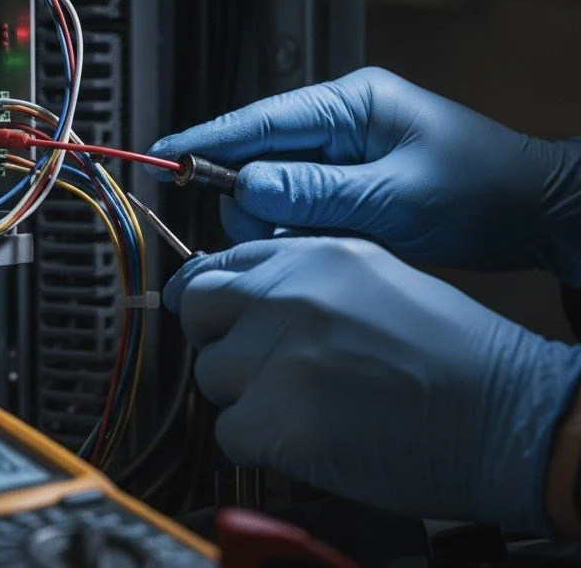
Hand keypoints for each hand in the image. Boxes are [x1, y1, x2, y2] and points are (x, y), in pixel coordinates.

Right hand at [150, 67, 580, 283]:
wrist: (534, 213)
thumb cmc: (481, 189)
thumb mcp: (396, 194)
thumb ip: (316, 191)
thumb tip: (245, 187)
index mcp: (349, 103)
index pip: (260, 118)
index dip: (207, 138)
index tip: (163, 154)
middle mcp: (339, 124)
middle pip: (260, 158)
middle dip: (255, 199)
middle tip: (279, 234)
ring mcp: (342, 157)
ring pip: (276, 190)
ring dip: (282, 221)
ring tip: (322, 241)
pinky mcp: (348, 187)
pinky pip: (301, 208)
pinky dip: (302, 231)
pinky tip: (326, 245)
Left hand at [164, 237, 580, 531]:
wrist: (502, 411)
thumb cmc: (451, 350)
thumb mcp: (372, 274)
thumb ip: (302, 276)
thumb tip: (246, 291)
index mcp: (308, 255)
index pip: (217, 263)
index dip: (214, 296)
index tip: (217, 316)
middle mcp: (283, 294)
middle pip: (195, 308)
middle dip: (214, 337)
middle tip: (250, 363)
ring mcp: (274, 354)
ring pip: (210, 374)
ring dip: (242, 394)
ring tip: (300, 403)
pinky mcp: (273, 418)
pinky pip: (228, 431)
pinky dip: (256, 442)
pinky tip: (304, 436)